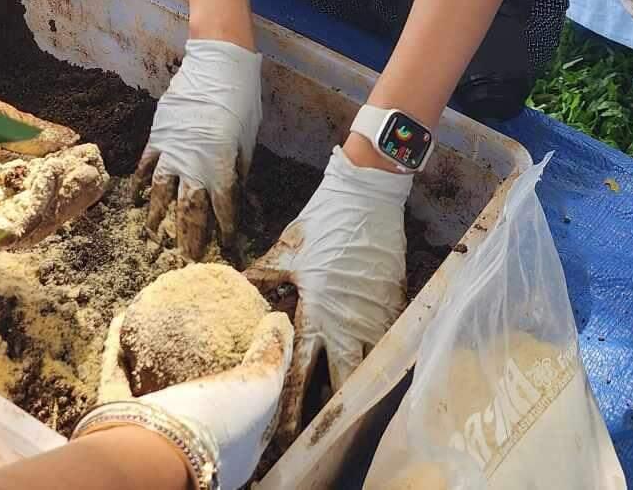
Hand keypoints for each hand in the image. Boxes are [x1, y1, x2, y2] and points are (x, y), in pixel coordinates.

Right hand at [97, 307, 293, 489]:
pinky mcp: (116, 422)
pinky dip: (117, 348)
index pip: (248, 416)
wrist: (155, 453)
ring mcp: (151, 436)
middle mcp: (191, 446)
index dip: (254, 384)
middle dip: (197, 369)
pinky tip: (121, 318)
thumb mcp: (262, 386)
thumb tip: (279, 321)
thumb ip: (272, 354)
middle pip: (195, 401)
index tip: (251, 349)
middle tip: (202, 332)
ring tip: (157, 319)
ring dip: (151, 355)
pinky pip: (116, 377)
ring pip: (151, 390)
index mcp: (229, 452)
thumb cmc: (217, 423)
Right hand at [136, 40, 262, 257]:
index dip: (226, 231)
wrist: (216, 67)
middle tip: (187, 260)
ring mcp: (171, 153)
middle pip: (189, 210)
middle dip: (189, 238)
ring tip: (155, 239)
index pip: (224, 208)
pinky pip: (146, 167)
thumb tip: (238, 191)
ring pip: (162, 194)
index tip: (228, 249)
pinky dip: (141, 185)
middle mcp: (193, 166)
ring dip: (159, 219)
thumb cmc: (240, 101)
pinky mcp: (157, 138)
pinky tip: (137, 201)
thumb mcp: (248, 138)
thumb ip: (239, 168)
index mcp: (220, 167)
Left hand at [245, 146, 409, 442]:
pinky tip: (373, 374)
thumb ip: (262, 276)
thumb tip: (237, 287)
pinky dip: (379, 361)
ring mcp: (375, 316)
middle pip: (341, 382)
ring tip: (347, 414)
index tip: (283, 431)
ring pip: (368, 368)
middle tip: (319, 435)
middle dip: (330, 412)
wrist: (368, 196)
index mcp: (316, 312)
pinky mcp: (395, 304)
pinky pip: (387, 343)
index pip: (302, 370)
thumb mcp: (286, 250)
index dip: (293, 405)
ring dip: (356, 390)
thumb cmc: (323, 222)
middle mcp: (348, 323)